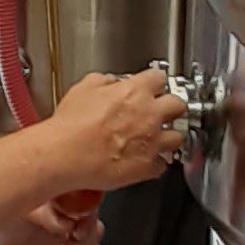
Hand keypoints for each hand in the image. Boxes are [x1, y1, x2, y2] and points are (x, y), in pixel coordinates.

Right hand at [43, 66, 186, 191]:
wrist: (66, 154)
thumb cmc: (71, 125)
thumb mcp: (83, 89)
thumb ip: (103, 82)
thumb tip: (110, 83)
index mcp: (135, 91)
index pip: (159, 78)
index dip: (154, 83)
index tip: (152, 87)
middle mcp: (149, 114)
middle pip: (178, 105)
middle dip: (170, 107)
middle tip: (160, 112)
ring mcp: (152, 141)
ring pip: (177, 137)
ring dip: (168, 136)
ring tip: (156, 138)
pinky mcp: (148, 166)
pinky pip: (162, 165)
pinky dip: (155, 163)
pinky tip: (143, 160)